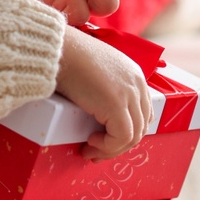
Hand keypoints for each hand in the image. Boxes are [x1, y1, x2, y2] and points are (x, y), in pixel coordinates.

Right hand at [55, 24, 154, 160]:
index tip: (104, 140)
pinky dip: (107, 147)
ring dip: (110, 149)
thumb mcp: (96, 72)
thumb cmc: (68, 57)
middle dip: (118, 145)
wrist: (57, 48)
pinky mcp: (116, 105)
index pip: (142, 113)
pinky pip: (121, 138)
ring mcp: (129, 94)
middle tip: (95, 151)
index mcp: (134, 75)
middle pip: (140, 127)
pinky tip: (90, 142)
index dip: (125, 131)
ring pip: (132, 136)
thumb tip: (99, 115)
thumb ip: (105, 88)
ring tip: (89, 150)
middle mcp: (137, 84)